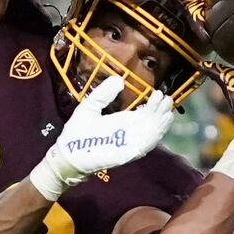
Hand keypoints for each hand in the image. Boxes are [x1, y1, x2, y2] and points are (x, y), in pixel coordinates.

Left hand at [30, 76, 174, 200]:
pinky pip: (143, 147)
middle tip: (166, 98)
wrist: (67, 154)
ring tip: (167, 110)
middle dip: (161, 111)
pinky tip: (157, 128)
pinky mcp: (125, 154)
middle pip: (151, 122)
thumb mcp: (90, 107)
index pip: (144, 113)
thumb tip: (119, 79)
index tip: (158, 92)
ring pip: (151, 134)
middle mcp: (128, 133)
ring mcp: (128, 144)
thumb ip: (103, 94)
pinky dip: (152, 138)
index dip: (153, 104)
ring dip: (160, 124)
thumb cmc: (77, 132)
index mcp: (122, 122)